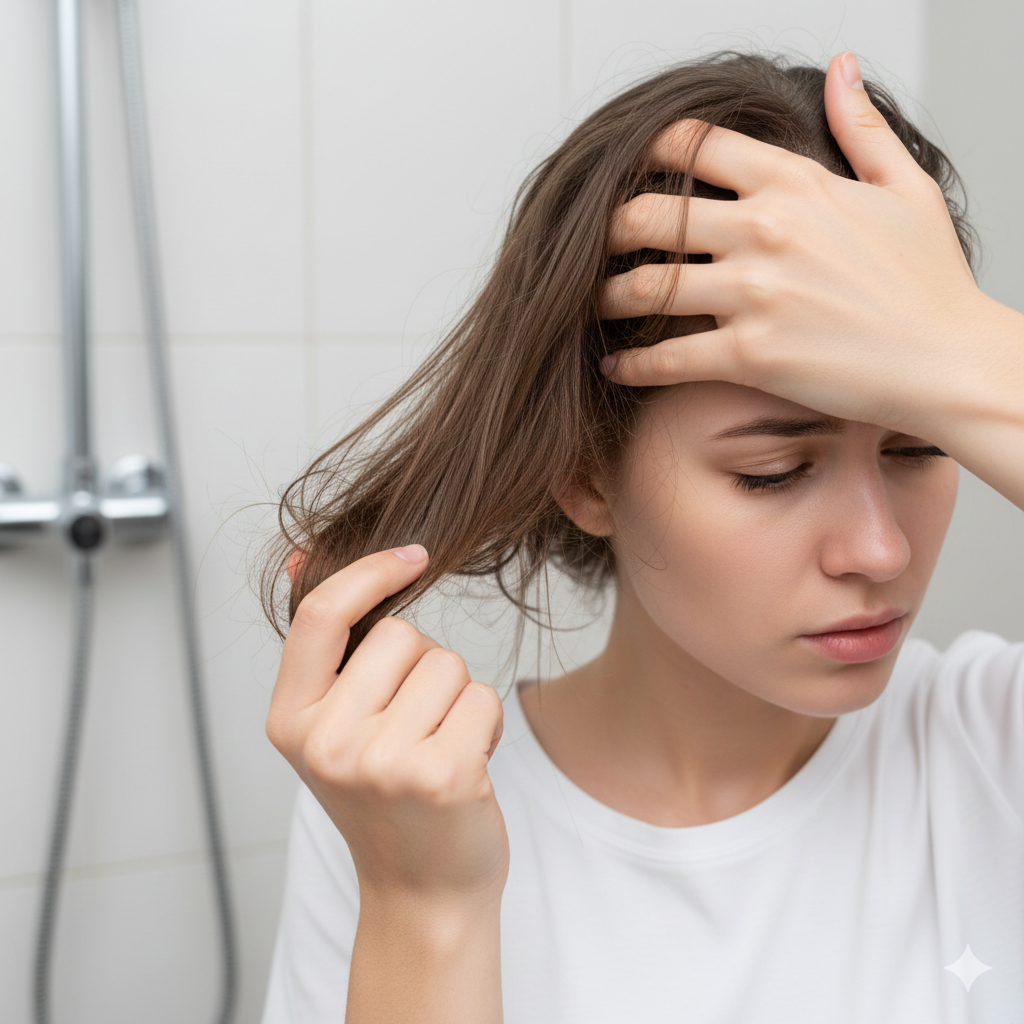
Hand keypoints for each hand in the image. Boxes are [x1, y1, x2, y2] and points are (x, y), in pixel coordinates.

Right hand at [266, 545, 509, 907]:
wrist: (421, 893)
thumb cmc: (384, 800)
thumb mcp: (333, 727)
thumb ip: (325, 649)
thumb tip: (301, 556)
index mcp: (290, 721)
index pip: (320, 615)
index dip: (370, 571)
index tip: (413, 557)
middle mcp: (327, 742)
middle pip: (401, 634)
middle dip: (424, 665)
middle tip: (417, 723)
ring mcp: (382, 763)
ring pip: (448, 663)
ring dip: (458, 697)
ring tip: (440, 746)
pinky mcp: (441, 775)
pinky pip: (482, 697)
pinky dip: (487, 723)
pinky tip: (468, 765)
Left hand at [598, 51, 999, 439]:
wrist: (948, 360)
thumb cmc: (929, 281)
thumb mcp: (904, 188)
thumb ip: (861, 127)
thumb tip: (840, 67)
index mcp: (794, 184)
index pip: (694, 147)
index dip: (646, 155)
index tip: (622, 174)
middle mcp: (766, 230)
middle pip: (649, 214)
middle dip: (608, 229)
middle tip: (590, 245)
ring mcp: (755, 294)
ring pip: (646, 286)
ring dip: (607, 297)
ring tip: (591, 304)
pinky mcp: (751, 355)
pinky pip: (668, 357)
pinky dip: (633, 364)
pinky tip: (614, 365)